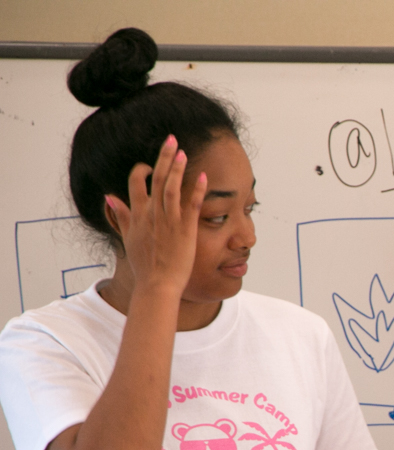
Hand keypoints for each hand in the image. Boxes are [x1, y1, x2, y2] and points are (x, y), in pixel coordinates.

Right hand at [106, 134, 206, 297]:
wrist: (156, 285)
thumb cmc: (144, 265)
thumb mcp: (127, 237)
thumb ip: (120, 215)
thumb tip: (109, 197)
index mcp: (138, 215)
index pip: (136, 183)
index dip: (143, 170)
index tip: (150, 164)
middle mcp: (152, 214)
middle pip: (156, 178)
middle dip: (164, 156)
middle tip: (171, 139)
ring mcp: (168, 221)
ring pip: (172, 187)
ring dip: (178, 168)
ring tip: (183, 151)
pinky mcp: (185, 230)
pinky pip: (192, 205)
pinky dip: (197, 190)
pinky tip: (204, 177)